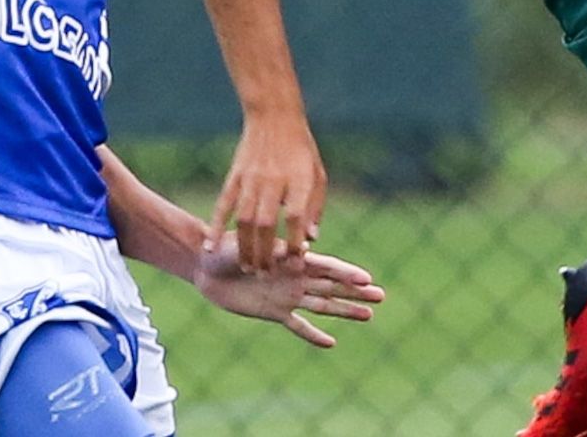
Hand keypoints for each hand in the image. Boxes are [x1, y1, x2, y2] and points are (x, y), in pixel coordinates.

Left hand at [192, 234, 384, 347]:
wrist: (206, 265)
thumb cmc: (227, 247)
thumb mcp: (252, 244)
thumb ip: (277, 250)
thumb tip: (303, 250)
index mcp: (293, 258)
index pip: (327, 267)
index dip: (348, 274)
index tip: (368, 279)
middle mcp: (296, 277)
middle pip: (332, 286)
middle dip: (356, 292)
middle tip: (381, 296)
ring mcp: (287, 295)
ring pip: (322, 305)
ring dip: (344, 310)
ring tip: (368, 315)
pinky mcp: (274, 312)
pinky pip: (298, 326)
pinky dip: (313, 334)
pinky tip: (331, 342)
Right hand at [211, 113, 326, 271]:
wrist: (274, 117)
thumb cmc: (301, 150)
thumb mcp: (317, 175)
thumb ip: (314, 208)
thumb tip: (310, 239)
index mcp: (298, 181)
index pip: (295, 216)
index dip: (295, 241)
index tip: (295, 262)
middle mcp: (273, 181)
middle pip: (266, 224)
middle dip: (265, 253)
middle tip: (266, 275)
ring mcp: (251, 179)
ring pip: (243, 219)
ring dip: (244, 247)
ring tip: (246, 268)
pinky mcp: (235, 176)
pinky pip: (222, 205)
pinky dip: (215, 227)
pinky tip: (210, 247)